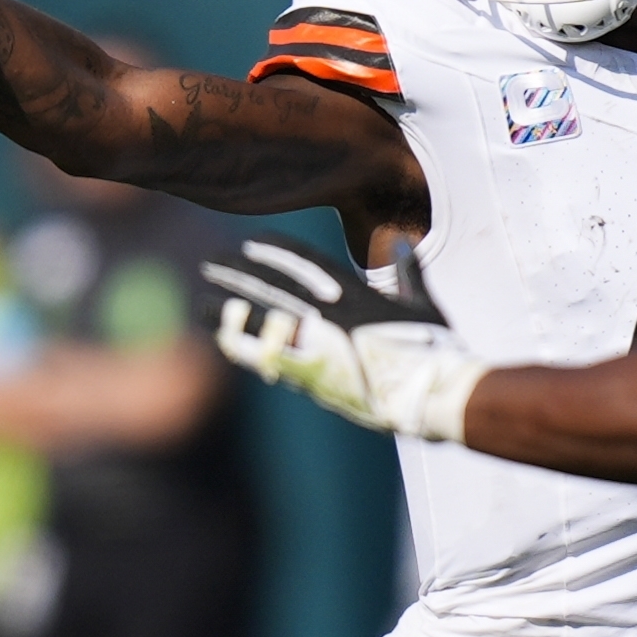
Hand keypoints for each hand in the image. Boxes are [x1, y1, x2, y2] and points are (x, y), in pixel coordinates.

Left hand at [202, 240, 484, 441]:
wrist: (431, 395)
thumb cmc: (434, 349)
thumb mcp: (423, 303)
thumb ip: (407, 271)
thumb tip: (400, 242)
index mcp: (352, 292)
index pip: (302, 261)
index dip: (273, 250)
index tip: (251, 243)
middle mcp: (328, 314)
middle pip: (271, 286)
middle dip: (238, 274)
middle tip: (209, 264)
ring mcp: (317, 346)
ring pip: (260, 323)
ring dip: (228, 312)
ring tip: (202, 304)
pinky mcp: (313, 378)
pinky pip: (268, 359)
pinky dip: (245, 348)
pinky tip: (222, 342)